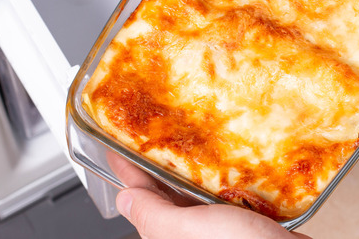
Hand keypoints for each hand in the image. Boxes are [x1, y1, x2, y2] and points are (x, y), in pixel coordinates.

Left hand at [107, 154, 310, 238]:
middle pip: (166, 194)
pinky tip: (227, 162)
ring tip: (190, 137)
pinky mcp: (242, 224)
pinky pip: (224, 197)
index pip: (139, 197)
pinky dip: (223, 178)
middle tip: (155, 131)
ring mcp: (215, 228)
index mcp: (168, 234)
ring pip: (196, 194)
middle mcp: (190, 233)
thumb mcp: (187, 229)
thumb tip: (122, 198)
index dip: (126, 168)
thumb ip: (152, 214)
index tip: (116, 144)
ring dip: (193, 167)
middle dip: (159, 163)